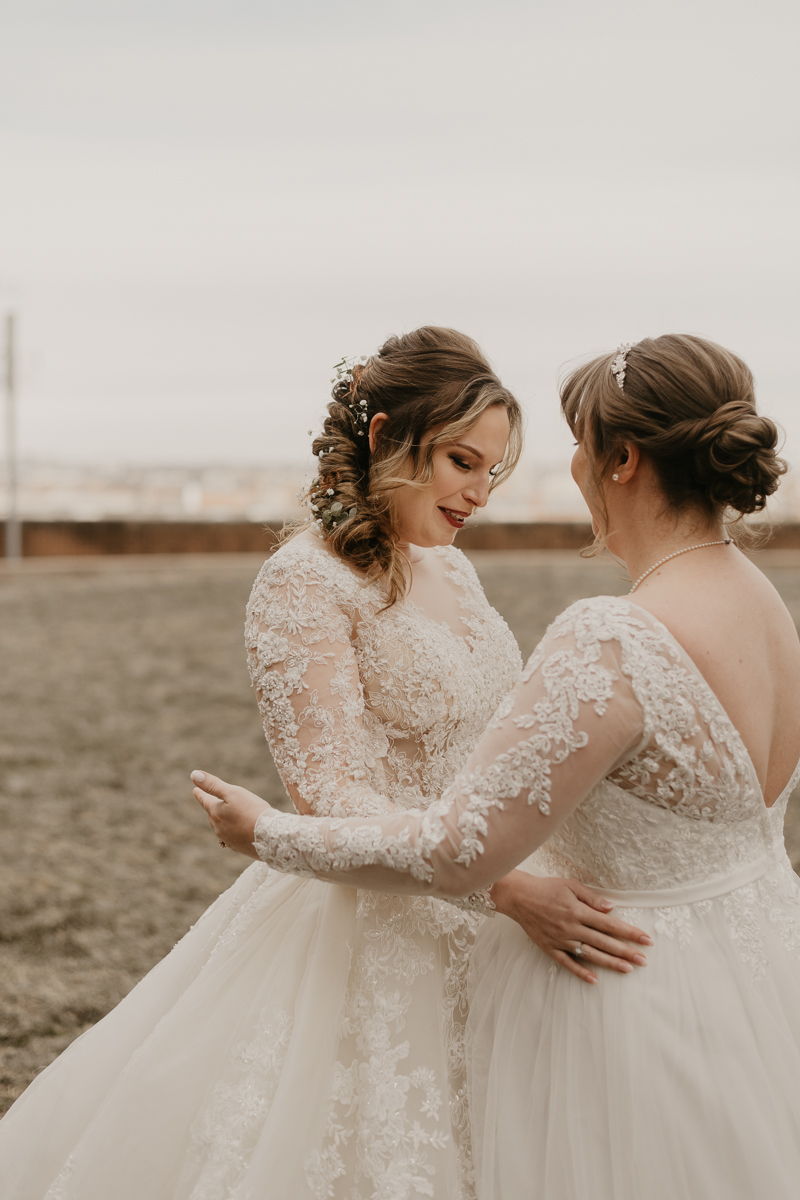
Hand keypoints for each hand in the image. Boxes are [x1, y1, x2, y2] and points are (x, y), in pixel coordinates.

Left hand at [191, 770, 268, 858]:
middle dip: (212, 807)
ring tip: (225, 815)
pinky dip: (232, 830)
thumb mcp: (232, 792)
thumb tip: (194, 774)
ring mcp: (228, 839)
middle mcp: (218, 827)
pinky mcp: (238, 847)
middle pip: (212, 814)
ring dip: (222, 820)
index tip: (195, 790)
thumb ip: (213, 784)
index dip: (200, 793)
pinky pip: (231, 837)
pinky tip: (237, 830)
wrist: (269, 836)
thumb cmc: (252, 810)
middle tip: (211, 800)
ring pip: (221, 826)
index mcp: (215, 812)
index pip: (204, 800)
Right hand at [490, 870, 652, 984]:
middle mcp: (571, 927)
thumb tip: (611, 909)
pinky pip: (567, 963)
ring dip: (610, 962)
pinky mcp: (550, 948)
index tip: (646, 940)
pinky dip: (580, 972)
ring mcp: (560, 940)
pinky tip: (594, 980)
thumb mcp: (570, 885)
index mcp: (578, 911)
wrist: (518, 897)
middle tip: (644, 960)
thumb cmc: (546, 888)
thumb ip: (592, 898)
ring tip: (628, 969)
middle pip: (604, 942)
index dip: (629, 932)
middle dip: (626, 951)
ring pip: (589, 954)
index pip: (610, 924)